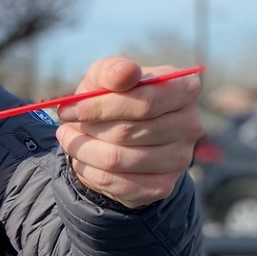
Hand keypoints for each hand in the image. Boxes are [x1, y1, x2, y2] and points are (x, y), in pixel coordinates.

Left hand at [54, 56, 203, 208]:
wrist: (115, 136)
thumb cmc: (112, 97)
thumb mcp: (106, 76)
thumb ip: (113, 69)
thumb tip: (125, 73)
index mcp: (184, 89)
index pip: (144, 102)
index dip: (100, 106)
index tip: (68, 109)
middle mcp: (190, 125)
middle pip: (128, 132)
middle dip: (88, 128)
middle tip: (67, 124)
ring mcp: (179, 159)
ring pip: (117, 159)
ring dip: (83, 149)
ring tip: (69, 138)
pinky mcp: (162, 186)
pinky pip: (115, 183)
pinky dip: (89, 170)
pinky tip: (82, 158)